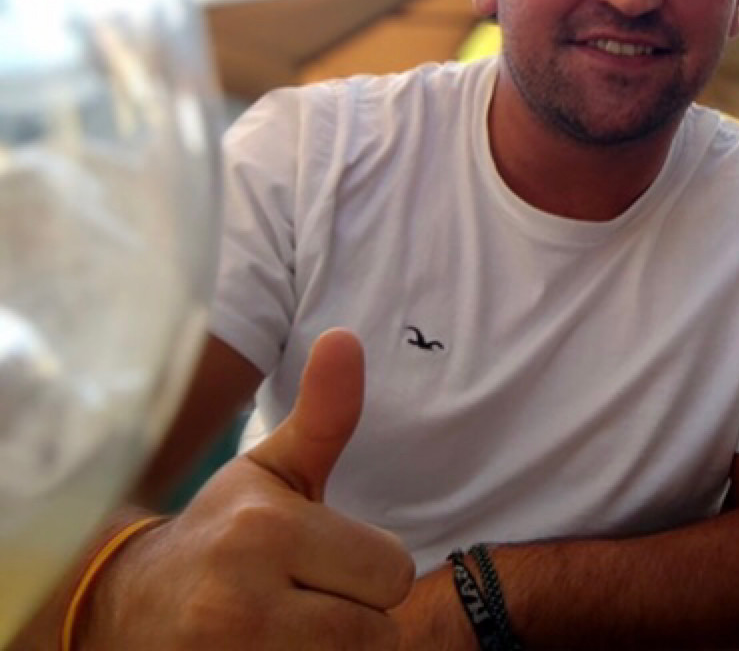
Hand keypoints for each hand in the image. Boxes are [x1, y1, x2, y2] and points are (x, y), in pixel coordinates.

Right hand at [82, 329, 414, 648]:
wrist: (127, 607)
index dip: (368, 568)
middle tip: (305, 600)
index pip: (393, 571)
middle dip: (354, 617)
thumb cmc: (220, 530)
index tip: (323, 560)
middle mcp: (242, 602)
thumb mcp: (270, 470)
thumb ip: (324, 414)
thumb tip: (347, 335)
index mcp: (266, 529)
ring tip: (288, 631)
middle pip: (378, 634)